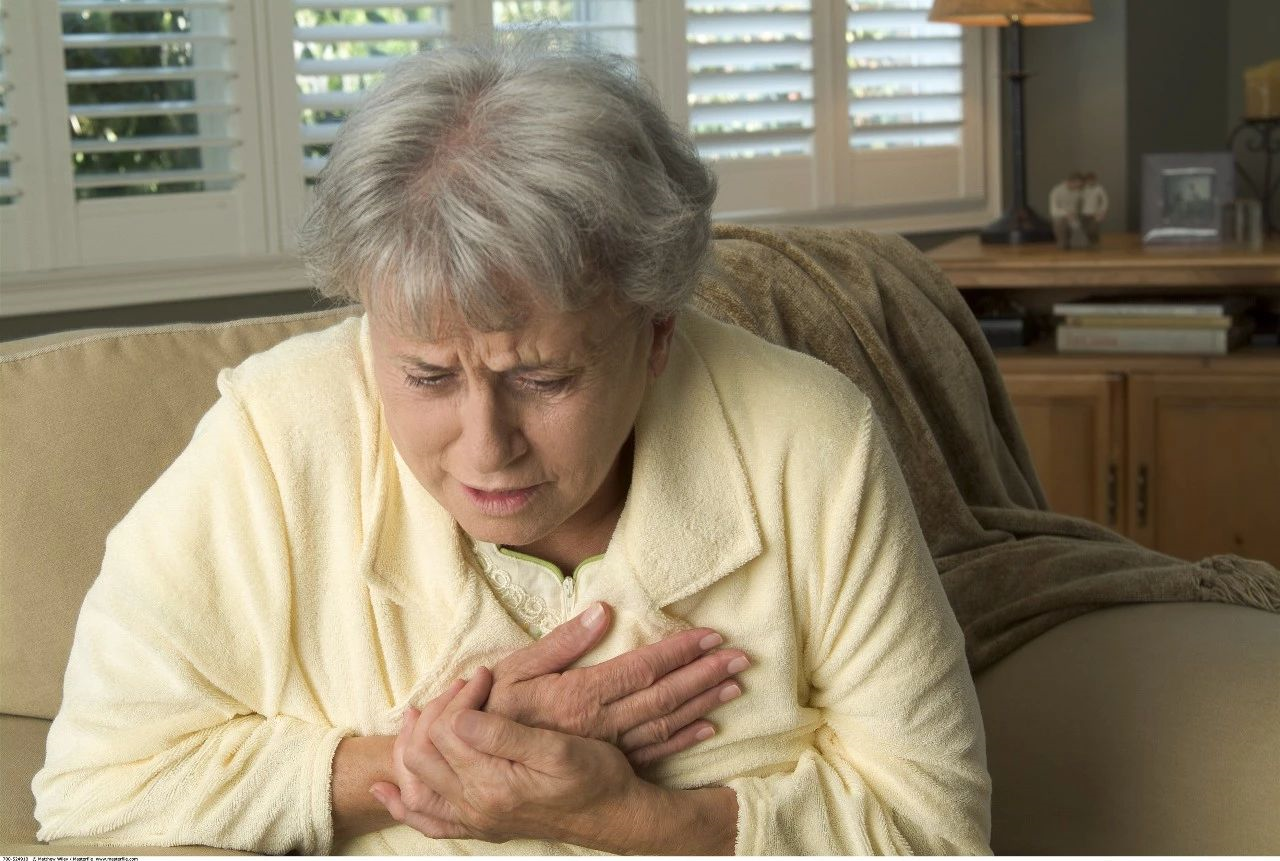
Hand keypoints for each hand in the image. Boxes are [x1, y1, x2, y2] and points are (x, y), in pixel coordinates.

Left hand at [378, 668, 657, 849]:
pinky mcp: (480, 825)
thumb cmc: (596, 777)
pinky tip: (387, 790)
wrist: (615, 816)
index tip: (486, 676)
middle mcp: (475, 807)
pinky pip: (427, 821)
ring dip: (413, 745)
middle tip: (463, 687)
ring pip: (417, 782)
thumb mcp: (558, 749)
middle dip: (435, 711)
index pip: (448, 729)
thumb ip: (503, 734)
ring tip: (421, 714)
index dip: (461, 695)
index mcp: (492, 784)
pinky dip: (402, 804)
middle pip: (423, 753)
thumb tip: (459, 716)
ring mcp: (475, 819)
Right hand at [485, 602, 749, 766]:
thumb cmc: (487, 710)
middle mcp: (601, 726)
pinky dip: (684, 741)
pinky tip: (708, 728)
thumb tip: (602, 610)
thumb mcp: (512, 669)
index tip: (712, 636)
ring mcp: (606, 751)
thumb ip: (560, 643)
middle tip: (742, 657)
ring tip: (734, 685)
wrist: (471, 768)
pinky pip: (653, 755)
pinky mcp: (604, 768)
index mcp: (581, 695)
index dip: (680, 651)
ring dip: (703, 703)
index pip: (642, 668)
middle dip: (705, 674)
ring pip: (665, 724)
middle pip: (664, 695)